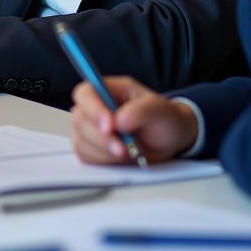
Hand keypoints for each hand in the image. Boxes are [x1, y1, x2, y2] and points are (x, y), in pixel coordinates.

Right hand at [69, 76, 197, 164]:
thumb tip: (118, 119)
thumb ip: (140, 110)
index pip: (86, 93)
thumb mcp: (160, 110)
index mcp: (109, 90)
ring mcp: (91, 128)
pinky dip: (103, 161)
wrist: (170, 142)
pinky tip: (120, 159)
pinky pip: (85, 156)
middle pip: (80, 119)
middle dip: (101, 138)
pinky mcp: (92, 147)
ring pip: (80, 140)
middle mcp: (96, 107)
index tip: (110, 126)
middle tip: (123, 149)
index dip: (92, 108)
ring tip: (128, 153)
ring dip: (104, 152)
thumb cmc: (164, 119)